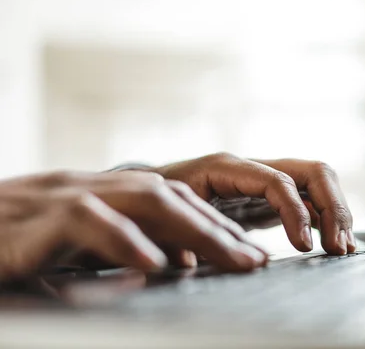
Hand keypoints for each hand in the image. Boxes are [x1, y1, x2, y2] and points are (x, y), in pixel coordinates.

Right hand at [0, 171, 266, 281]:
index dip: (216, 225)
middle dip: (219, 229)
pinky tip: (154, 265)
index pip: (174, 201)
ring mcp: (69, 195)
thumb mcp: (77, 244)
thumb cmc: (18, 240)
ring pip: (145, 201)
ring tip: (230, 258)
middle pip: (172, 198)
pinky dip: (125, 241)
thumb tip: (174, 263)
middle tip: (254, 260)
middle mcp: (96, 186)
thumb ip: (124, 246)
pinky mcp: (39, 217)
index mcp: (108, 192)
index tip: (249, 252)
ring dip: (193, 230)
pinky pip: (90, 223)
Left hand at [154, 153, 355, 254]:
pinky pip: (311, 199)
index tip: (304, 247)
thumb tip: (210, 263)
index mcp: (227, 167)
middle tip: (338, 246)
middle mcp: (253, 168)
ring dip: (337, 212)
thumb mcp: (166, 217)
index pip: (278, 181)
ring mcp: (266, 180)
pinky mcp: (270, 198)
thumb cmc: (154, 203)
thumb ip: (189, 236)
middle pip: (312, 171)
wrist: (148, 194)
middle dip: (333, 207)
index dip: (296, 212)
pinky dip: (327, 218)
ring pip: (319, 182)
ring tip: (343, 248)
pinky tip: (334, 241)